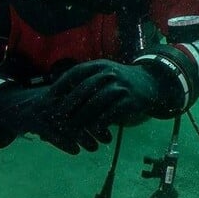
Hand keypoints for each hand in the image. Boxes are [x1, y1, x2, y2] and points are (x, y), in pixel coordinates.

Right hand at [0, 84, 112, 154]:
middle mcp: (57, 100)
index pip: (88, 101)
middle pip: (80, 113)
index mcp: (66, 91)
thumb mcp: (62, 98)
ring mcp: (45, 111)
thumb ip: (83, 103)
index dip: (102, 114)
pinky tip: (75, 151)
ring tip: (94, 148)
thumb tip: (111, 113)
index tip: (114, 125)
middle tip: (108, 140)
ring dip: (82, 137)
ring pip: (67, 125)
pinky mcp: (34, 123)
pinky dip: (64, 143)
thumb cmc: (46, 104)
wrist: (14, 107)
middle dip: (96, 127)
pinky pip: (51, 134)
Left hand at [49, 60, 163, 128]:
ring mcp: (120, 86)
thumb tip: (56, 95)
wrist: (149, 83)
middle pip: (83, 89)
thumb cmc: (119, 82)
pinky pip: (110, 113)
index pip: (75, 73)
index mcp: (99, 65)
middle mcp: (109, 73)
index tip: (49, 98)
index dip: (61, 86)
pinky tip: (93, 132)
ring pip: (95, 103)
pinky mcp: (129, 100)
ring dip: (81, 118)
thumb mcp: (103, 74)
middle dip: (68, 105)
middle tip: (56, 118)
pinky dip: (100, 124)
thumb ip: (84, 81)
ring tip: (72, 128)